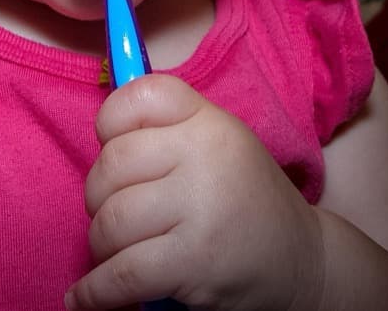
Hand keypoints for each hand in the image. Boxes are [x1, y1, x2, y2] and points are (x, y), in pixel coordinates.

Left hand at [68, 74, 325, 310]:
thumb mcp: (218, 146)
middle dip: (98, 195)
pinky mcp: (195, 261)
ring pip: (110, 220)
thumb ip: (166, 131)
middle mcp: (206, 156)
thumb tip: (99, 137)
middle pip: (112, 164)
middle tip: (115, 214)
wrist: (303, 265)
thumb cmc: (243, 200)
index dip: (110, 120)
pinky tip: (85, 296)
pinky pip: (122, 273)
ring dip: (101, 244)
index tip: (108, 144)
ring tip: (116, 252)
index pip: (140, 97)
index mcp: (210, 122)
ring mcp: (202, 208)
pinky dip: (96, 290)